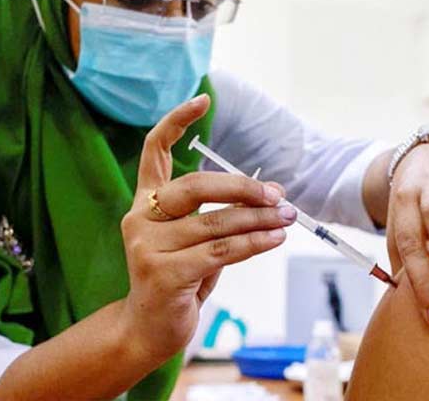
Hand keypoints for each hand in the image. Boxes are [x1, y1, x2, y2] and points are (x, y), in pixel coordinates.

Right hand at [119, 94, 296, 361]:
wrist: (149, 328)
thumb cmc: (178, 278)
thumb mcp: (195, 240)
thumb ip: (220, 215)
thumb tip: (272, 193)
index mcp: (145, 202)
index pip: (153, 150)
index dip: (175, 121)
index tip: (202, 100)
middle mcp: (140, 218)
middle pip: (196, 186)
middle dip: (243, 188)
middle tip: (278, 195)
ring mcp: (147, 246)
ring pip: (216, 223)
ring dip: (260, 220)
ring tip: (289, 218)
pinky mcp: (163, 273)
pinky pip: (221, 251)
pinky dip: (254, 243)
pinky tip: (275, 239)